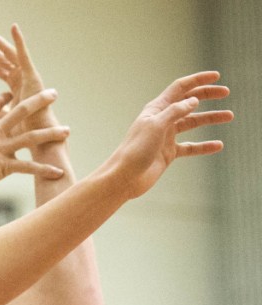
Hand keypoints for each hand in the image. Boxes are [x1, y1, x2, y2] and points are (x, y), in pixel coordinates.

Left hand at [0, 23, 51, 128]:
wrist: (38, 138)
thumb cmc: (22, 131)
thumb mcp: (2, 118)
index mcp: (14, 83)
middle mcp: (20, 76)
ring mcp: (26, 75)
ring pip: (5, 53)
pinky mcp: (32, 76)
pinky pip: (23, 55)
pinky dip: (19, 41)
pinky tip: (13, 28)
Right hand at [0, 88, 69, 188]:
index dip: (6, 96)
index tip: (12, 94)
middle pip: (23, 110)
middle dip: (40, 100)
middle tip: (54, 93)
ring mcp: (5, 147)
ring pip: (33, 137)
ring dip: (51, 133)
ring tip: (67, 130)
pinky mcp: (7, 165)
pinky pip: (30, 167)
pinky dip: (44, 170)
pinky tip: (58, 172)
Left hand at [106, 71, 231, 198]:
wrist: (124, 177)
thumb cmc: (135, 150)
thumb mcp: (156, 126)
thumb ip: (175, 111)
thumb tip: (194, 100)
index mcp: (156, 109)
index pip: (179, 88)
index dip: (198, 80)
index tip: (217, 76)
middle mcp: (161, 120)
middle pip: (188, 102)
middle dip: (207, 95)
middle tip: (226, 92)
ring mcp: (165, 137)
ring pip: (192, 123)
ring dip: (210, 118)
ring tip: (230, 115)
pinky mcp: (168, 153)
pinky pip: (190, 147)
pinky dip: (204, 146)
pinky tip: (218, 145)